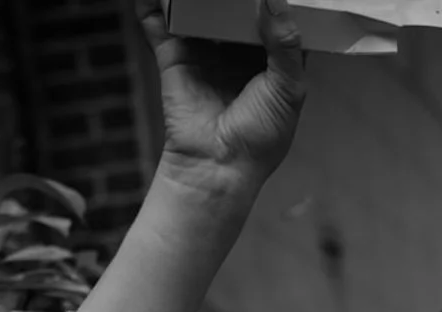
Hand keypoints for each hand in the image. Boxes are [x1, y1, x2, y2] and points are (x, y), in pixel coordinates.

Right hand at [136, 0, 305, 196]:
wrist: (218, 165)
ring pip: (199, 10)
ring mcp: (205, 51)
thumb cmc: (260, 135)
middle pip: (235, 7)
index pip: (275, 18)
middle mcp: (238, 50)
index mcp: (272, 59)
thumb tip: (276, 1)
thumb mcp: (288, 90)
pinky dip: (153, 6)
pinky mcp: (175, 56)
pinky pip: (161, 25)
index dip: (274, 2)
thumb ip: (286, 45)